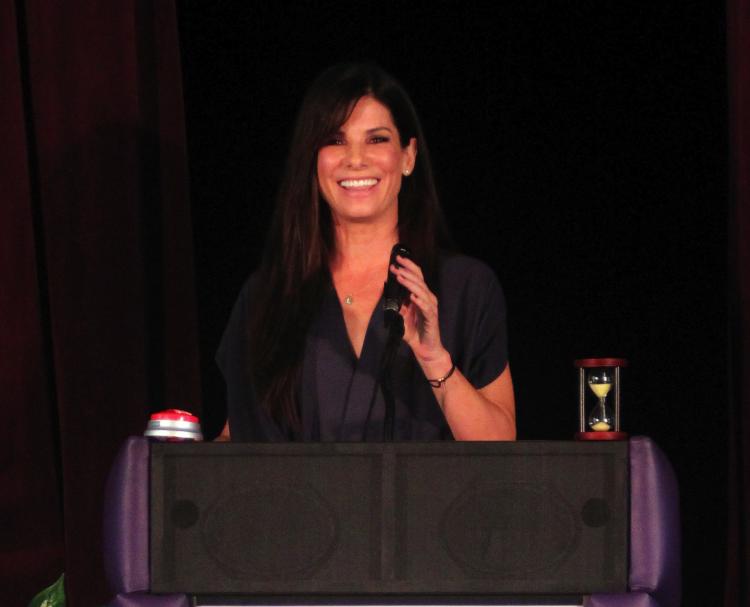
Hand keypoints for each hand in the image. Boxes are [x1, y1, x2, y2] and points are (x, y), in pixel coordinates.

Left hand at [391, 256, 450, 371]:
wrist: (425, 348)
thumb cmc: (415, 332)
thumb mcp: (402, 316)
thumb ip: (398, 305)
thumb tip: (389, 294)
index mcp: (422, 296)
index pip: (416, 277)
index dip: (408, 267)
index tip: (397, 260)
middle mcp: (428, 299)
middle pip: (419, 280)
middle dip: (407, 271)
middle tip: (396, 266)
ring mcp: (430, 308)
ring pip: (421, 291)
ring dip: (410, 283)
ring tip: (400, 277)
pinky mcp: (432, 318)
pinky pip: (426, 307)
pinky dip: (419, 301)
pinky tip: (412, 297)